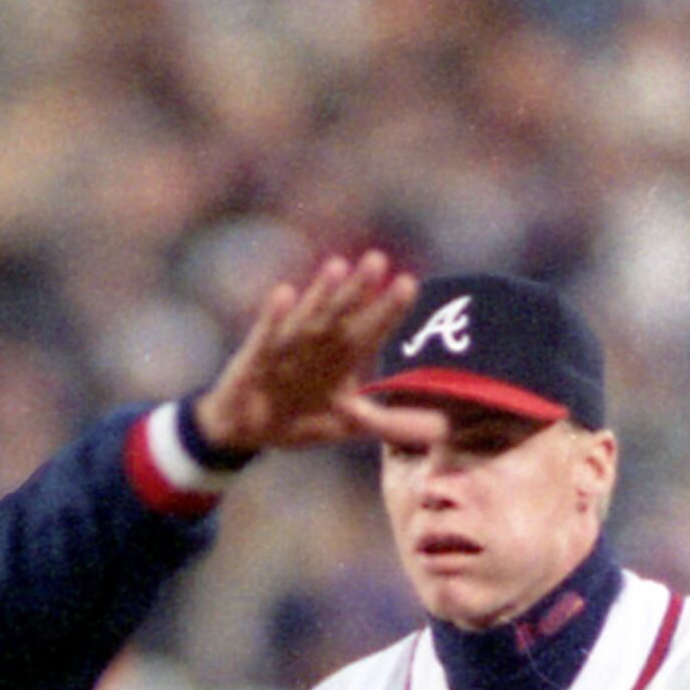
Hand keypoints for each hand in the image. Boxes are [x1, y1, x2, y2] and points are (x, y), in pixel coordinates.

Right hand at [188, 250, 439, 457]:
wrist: (245, 430)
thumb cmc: (301, 416)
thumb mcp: (349, 423)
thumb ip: (392, 423)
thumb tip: (443, 430)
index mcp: (343, 355)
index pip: (370, 328)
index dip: (388, 309)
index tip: (409, 284)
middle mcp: (317, 343)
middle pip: (342, 312)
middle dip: (358, 290)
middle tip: (377, 260)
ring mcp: (287, 347)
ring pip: (307, 317)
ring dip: (321, 294)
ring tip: (337, 267)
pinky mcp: (256, 359)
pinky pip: (266, 336)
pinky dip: (274, 317)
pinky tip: (284, 293)